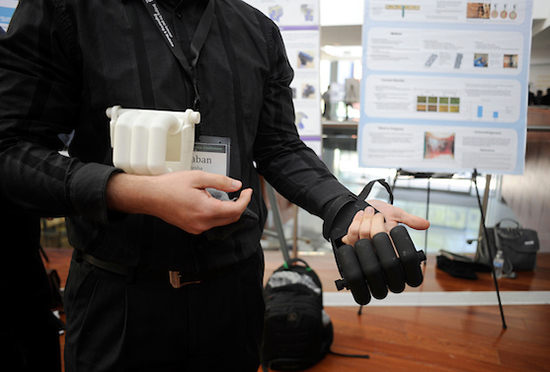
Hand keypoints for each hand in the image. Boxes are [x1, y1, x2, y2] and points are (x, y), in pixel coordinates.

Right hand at [106, 170, 252, 233]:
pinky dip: (217, 214)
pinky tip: (212, 202)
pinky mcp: (192, 228)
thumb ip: (220, 181)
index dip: (245, 200)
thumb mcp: (198, 177)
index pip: (236, 210)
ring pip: (222, 222)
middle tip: (240, 193)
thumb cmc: (169, 186)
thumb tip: (236, 185)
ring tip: (223, 195)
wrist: (150, 196)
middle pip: (232, 218)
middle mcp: (203, 223)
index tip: (248, 191)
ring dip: (228, 210)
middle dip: (239, 205)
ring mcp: (197, 228)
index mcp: (206, 210)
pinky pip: (211, 223)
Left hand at [342, 200, 428, 245]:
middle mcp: (376, 249)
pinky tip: (360, 215)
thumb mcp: (396, 213)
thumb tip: (427, 224)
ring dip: (365, 219)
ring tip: (368, 213)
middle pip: (376, 237)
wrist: (358, 206)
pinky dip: (356, 220)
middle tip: (376, 214)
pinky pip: (352, 234)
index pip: (393, 253)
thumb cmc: (378, 211)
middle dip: (375, 220)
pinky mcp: (350, 244)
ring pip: (363, 235)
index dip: (390, 240)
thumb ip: (410, 219)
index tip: (386, 223)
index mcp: (389, 244)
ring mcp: (363, 248)